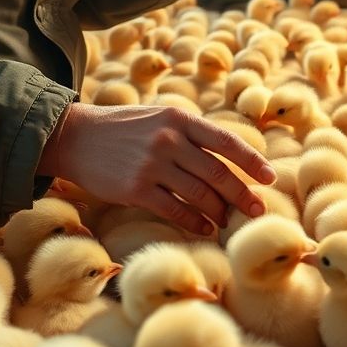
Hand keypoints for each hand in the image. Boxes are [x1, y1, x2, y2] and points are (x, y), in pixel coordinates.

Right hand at [39, 102, 276, 234]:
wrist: (75, 137)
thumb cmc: (125, 129)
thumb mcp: (161, 118)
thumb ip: (191, 135)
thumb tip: (230, 161)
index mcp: (180, 118)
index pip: (226, 142)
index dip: (252, 161)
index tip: (270, 178)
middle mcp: (169, 139)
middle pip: (218, 173)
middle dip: (242, 194)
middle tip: (257, 209)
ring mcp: (153, 165)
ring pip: (200, 194)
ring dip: (219, 212)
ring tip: (228, 221)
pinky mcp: (136, 189)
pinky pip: (175, 210)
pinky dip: (195, 222)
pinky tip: (205, 228)